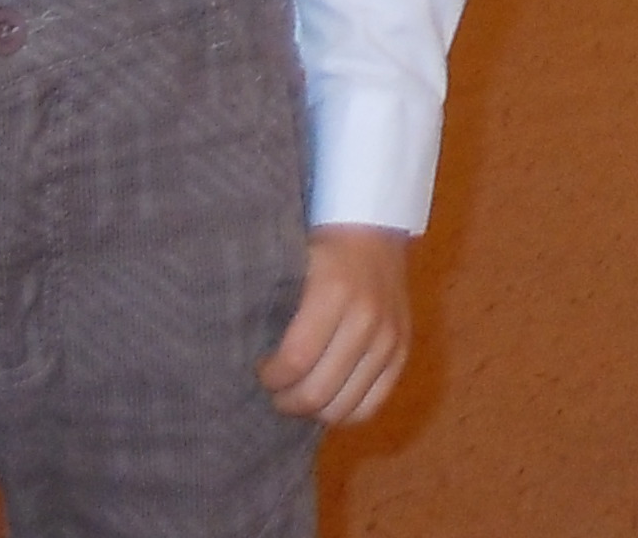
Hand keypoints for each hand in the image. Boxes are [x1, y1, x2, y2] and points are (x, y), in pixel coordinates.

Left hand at [260, 227, 412, 425]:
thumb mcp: (290, 265)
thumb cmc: (318, 248)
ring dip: (314, 409)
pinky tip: (328, 396)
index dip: (270, 377)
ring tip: (300, 391)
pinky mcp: (402, 351)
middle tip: (275, 388)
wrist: (372, 227)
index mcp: (334, 292)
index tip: (260, 368)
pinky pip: (372, 405)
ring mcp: (390, 337)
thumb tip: (235, 354)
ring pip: (345, 407)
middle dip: (287, 400)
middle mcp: (367, 318)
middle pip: (319, 391)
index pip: (295, 361)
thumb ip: (268, 306)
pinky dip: (345, 411)